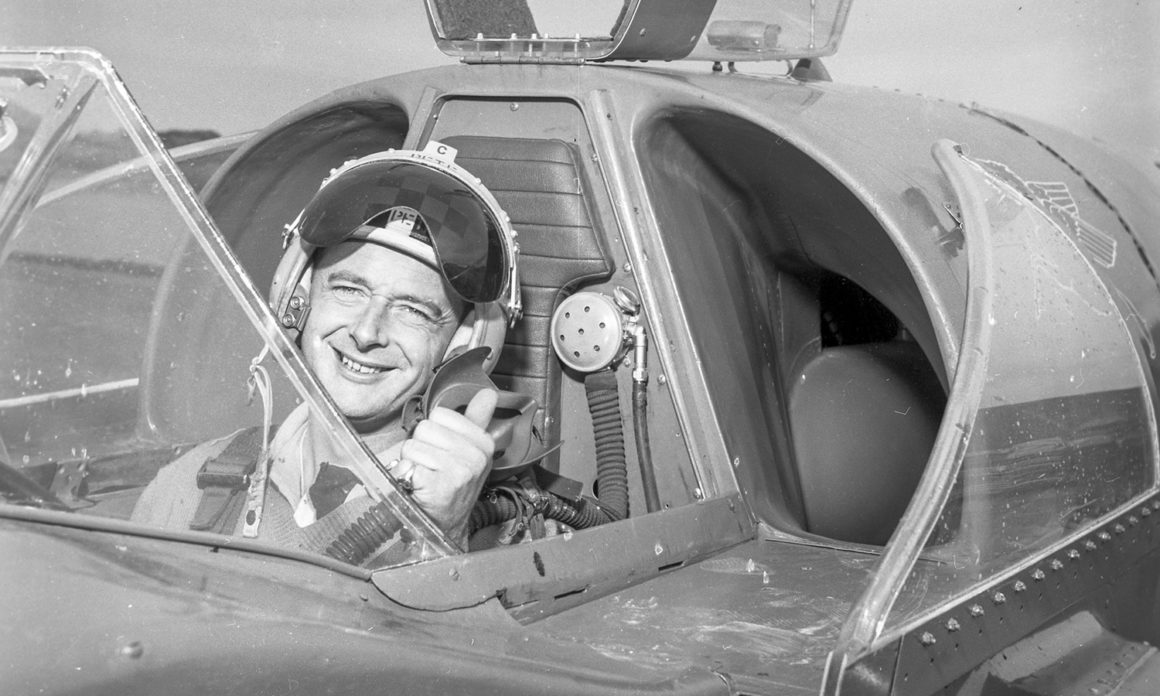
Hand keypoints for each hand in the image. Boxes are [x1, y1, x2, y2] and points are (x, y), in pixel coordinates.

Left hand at [397, 388, 496, 547]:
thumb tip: (489, 393)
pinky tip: (419, 488)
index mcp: (483, 442)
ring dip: (412, 464)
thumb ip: (476, 420)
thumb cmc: (453, 486)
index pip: (440, 415)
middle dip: (420, 447)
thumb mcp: (470, 452)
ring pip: (412, 447)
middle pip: (424, 428)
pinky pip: (407, 466)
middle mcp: (475, 456)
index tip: (443, 451)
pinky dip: (406, 478)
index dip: (434, 432)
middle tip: (431, 467)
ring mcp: (459, 471)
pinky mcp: (440, 486)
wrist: (446, 525)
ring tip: (425, 478)